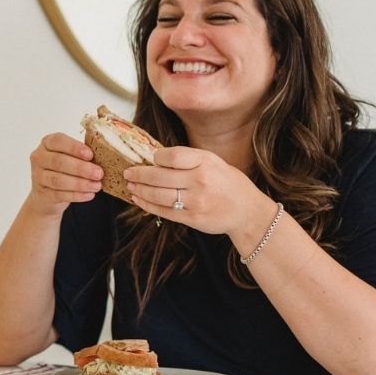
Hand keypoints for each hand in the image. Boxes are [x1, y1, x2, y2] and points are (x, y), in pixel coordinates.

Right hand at [26, 133, 103, 216]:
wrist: (47, 194)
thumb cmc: (63, 170)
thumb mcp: (70, 157)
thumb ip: (82, 154)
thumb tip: (105, 155)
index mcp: (47, 143)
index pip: (58, 141)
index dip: (74, 147)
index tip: (90, 155)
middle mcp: (39, 157)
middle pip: (58, 162)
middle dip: (81, 168)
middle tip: (99, 173)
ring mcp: (38, 176)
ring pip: (58, 180)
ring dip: (80, 183)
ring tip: (96, 186)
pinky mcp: (42, 193)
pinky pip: (60, 194)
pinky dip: (77, 195)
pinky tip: (89, 195)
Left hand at [123, 146, 269, 234]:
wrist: (247, 211)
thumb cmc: (228, 183)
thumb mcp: (213, 162)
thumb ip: (188, 159)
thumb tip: (156, 157)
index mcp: (205, 162)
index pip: (172, 156)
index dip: (156, 157)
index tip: (150, 158)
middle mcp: (200, 181)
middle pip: (159, 177)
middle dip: (138, 174)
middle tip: (128, 173)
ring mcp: (196, 201)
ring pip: (158, 195)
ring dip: (140, 190)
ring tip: (131, 186)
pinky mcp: (192, 218)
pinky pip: (164, 211)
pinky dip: (148, 205)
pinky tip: (139, 200)